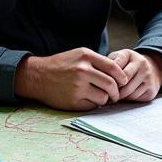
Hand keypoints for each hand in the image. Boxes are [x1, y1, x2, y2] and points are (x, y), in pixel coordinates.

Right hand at [14, 49, 128, 109]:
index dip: (122, 77)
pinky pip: (92, 106)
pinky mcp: (73, 101)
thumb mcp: (78, 55)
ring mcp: (77, 87)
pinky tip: (87, 100)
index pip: (113, 68)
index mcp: (86, 56)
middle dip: (116, 92)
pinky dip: (93, 104)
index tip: (123, 82)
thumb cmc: (61, 65)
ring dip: (104, 99)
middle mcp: (83, 70)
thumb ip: (97, 62)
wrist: (37, 76)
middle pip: (111, 84)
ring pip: (103, 97)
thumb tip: (119, 75)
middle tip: (115, 95)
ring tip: (99, 97)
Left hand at [109, 49, 161, 102]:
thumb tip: (100, 76)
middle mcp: (142, 65)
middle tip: (107, 91)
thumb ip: (108, 63)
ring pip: (128, 92)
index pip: (116, 67)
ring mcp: (148, 78)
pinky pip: (135, 98)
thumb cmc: (127, 65)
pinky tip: (124, 95)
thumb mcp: (117, 58)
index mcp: (130, 55)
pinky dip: (127, 99)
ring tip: (114, 94)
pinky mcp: (151, 91)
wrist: (151, 69)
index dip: (108, 77)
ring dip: (119, 96)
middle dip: (113, 88)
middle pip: (123, 82)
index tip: (104, 81)